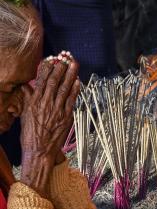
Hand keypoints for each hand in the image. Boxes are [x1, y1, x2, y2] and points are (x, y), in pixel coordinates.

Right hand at [20, 58, 79, 197]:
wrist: (39, 151)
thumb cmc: (30, 134)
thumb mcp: (25, 114)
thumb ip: (27, 98)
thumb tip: (26, 86)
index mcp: (34, 102)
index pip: (41, 80)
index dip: (47, 68)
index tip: (51, 58)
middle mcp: (45, 103)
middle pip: (54, 81)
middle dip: (60, 68)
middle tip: (65, 57)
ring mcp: (57, 110)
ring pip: (64, 88)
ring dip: (70, 75)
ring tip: (74, 64)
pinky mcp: (66, 117)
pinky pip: (72, 100)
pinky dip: (75, 90)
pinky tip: (78, 81)